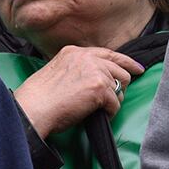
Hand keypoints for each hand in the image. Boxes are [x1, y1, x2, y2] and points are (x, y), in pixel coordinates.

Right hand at [13, 46, 143, 137]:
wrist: (31, 109)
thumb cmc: (38, 99)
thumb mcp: (56, 71)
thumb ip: (77, 69)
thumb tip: (95, 78)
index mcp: (75, 52)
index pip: (108, 54)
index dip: (125, 62)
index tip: (137, 68)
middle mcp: (86, 57)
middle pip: (120, 68)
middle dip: (121, 84)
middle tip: (116, 97)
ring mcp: (94, 71)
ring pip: (120, 86)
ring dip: (113, 100)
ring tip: (101, 109)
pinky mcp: (99, 87)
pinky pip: (115, 103)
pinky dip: (110, 112)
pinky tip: (99, 116)